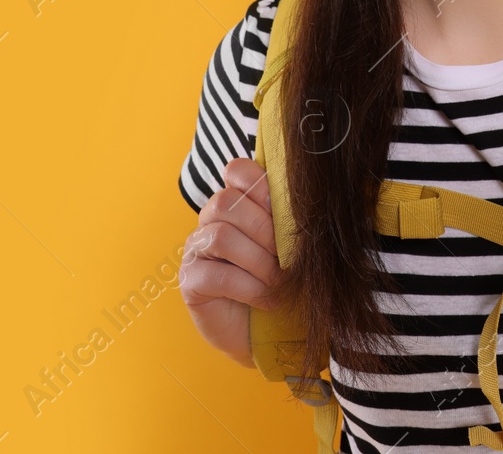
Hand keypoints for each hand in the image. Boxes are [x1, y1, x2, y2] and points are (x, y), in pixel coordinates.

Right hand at [180, 157, 282, 366]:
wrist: (269, 331)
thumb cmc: (283, 280)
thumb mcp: (292, 246)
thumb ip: (291, 220)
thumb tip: (312, 203)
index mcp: (237, 203)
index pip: (236, 171)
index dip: (259, 184)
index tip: (282, 211)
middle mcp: (210, 220)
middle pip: (227, 202)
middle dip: (265, 231)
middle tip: (286, 258)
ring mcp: (196, 249)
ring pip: (222, 236)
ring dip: (259, 262)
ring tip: (278, 282)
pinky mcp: (190, 280)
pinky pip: (218, 274)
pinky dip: (250, 288)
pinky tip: (266, 299)